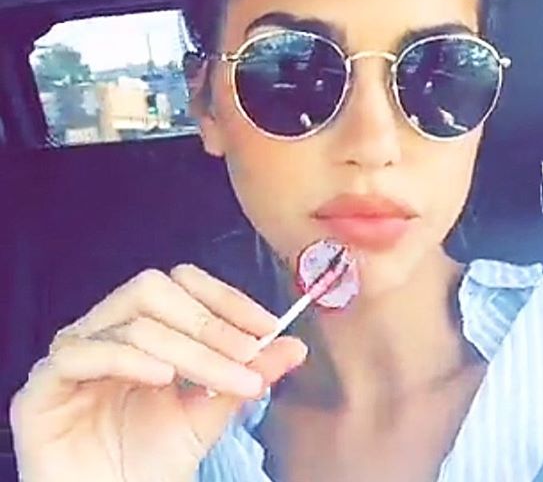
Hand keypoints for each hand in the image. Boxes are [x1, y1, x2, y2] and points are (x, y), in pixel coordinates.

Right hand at [10, 265, 306, 481]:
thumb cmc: (154, 461)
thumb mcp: (211, 412)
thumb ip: (248, 374)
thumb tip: (296, 345)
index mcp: (141, 327)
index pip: (183, 285)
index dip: (226, 299)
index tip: (269, 326)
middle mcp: (104, 330)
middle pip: (155, 289)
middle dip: (210, 321)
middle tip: (249, 354)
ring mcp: (71, 355)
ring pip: (133, 321)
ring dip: (190, 348)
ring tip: (226, 378)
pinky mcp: (42, 389)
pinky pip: (83, 354)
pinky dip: (129, 359)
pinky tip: (164, 378)